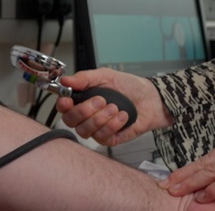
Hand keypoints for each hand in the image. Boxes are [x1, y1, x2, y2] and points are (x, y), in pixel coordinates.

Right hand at [54, 68, 172, 145]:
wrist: (151, 98)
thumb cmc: (129, 86)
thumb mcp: (106, 76)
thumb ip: (85, 78)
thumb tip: (65, 80)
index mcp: (82, 99)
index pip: (63, 107)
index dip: (63, 105)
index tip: (69, 100)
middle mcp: (87, 116)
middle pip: (70, 121)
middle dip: (85, 111)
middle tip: (101, 100)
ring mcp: (97, 128)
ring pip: (85, 131)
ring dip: (101, 118)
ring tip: (115, 107)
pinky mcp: (110, 139)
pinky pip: (102, 137)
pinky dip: (113, 125)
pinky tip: (123, 116)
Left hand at [161, 134, 214, 203]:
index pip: (210, 156)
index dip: (191, 167)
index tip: (175, 176)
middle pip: (206, 161)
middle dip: (184, 173)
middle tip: (167, 183)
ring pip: (213, 169)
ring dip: (192, 181)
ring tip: (176, 190)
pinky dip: (214, 189)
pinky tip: (203, 196)